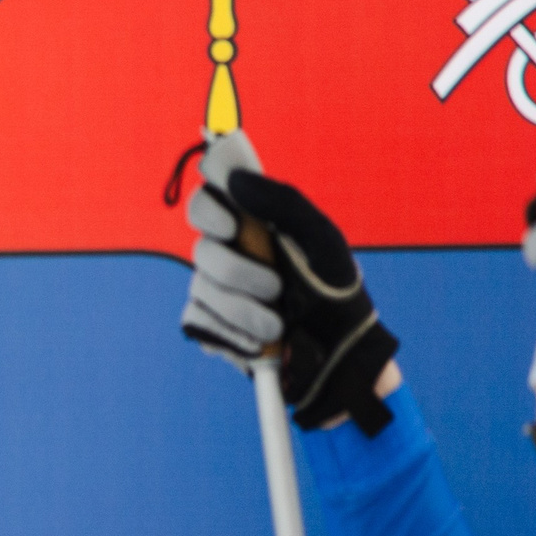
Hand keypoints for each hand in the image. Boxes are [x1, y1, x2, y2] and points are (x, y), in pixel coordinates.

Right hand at [176, 131, 399, 433]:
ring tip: (277, 326)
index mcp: (251, 225)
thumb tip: (234, 179)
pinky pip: (197, 322)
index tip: (233, 223)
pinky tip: (258, 341)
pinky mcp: (207, 325)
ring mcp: (213, 290)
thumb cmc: (335, 291)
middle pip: (202, 247)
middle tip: (274, 287)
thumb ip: (282, 202)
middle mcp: (226, 252)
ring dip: (243, 310)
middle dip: (237, 271)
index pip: (208, 197)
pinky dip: (230, 334)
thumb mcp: (321, 238)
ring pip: (202, 289)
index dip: (209, 206)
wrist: (337, 356)